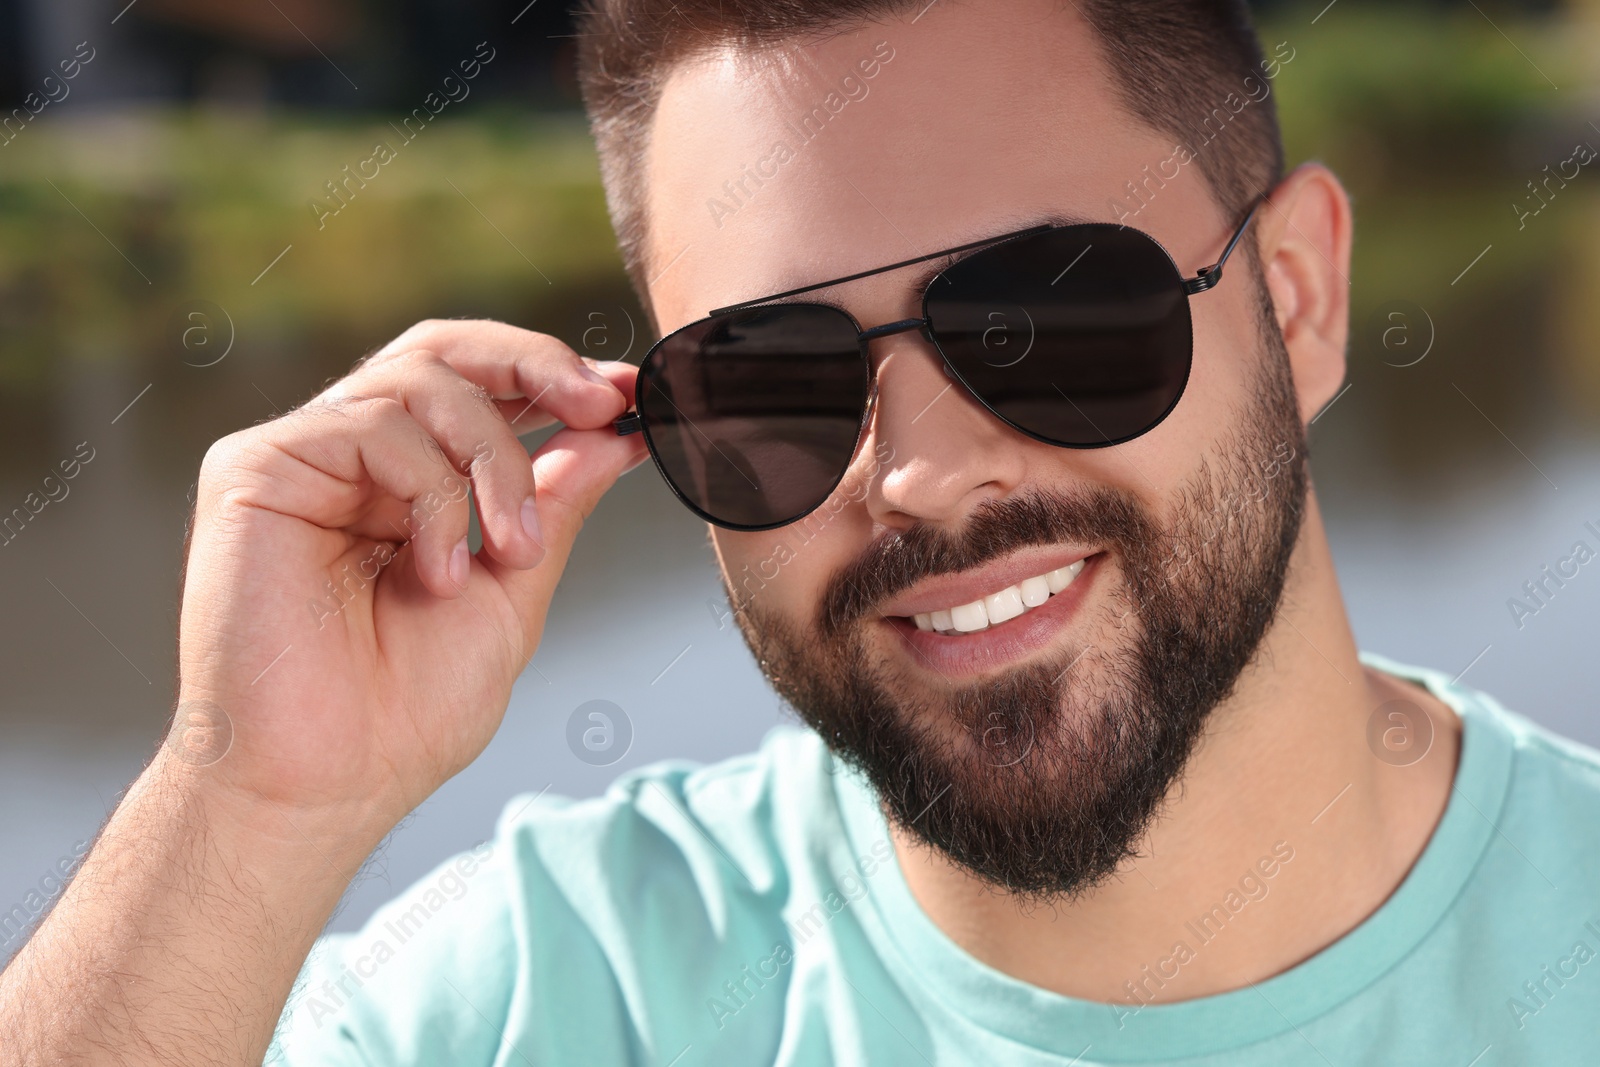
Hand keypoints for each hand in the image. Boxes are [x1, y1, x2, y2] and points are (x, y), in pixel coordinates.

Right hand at [174, 319, 645, 838]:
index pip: (479, 388)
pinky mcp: (255, 468)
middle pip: (443, 350)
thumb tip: (615, 434)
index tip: (631, 396)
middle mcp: (353, 459)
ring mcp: (303, 458)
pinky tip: (438, 570)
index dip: (554, 377)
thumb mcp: (515, 590)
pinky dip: (431, 494)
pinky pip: (372, 427)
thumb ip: (557, 503)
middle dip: (535, 363)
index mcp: (408, 483)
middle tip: (600, 404)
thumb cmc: (407, 710)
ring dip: (494, 462)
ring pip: (421, 382)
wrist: (328, 781)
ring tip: (513, 551)